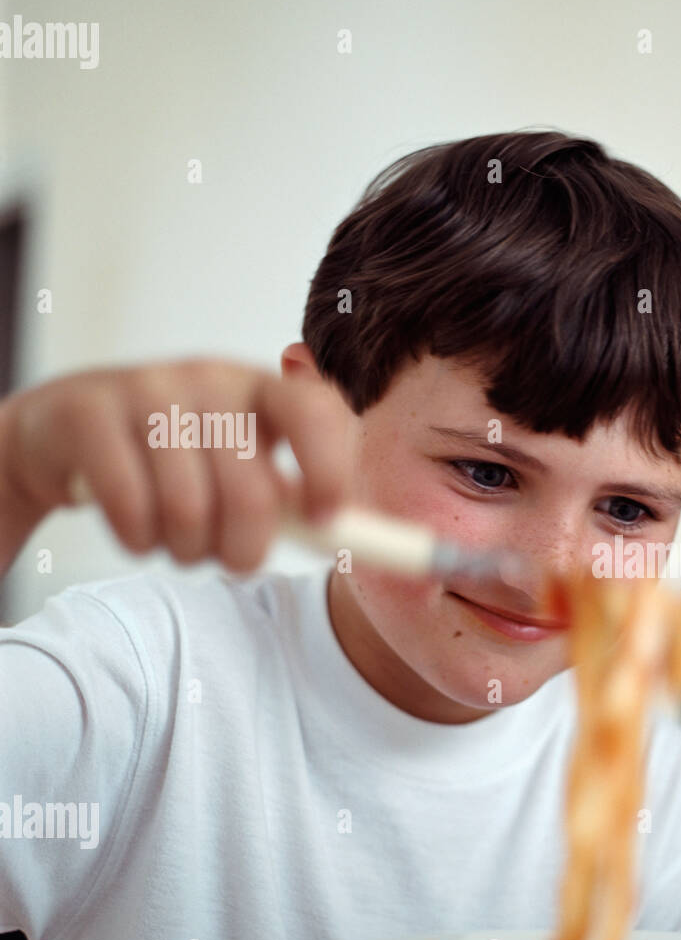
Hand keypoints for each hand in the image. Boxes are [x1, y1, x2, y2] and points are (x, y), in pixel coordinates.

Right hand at [0, 358, 355, 576]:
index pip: (316, 412)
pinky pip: (131, 508)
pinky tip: (137, 530)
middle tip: (232, 560)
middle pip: (253, 491)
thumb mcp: (242, 466)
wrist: (66, 434)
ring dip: (185, 549)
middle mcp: (209, 379)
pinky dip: (138, 540)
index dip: (332, 469)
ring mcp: (147, 389)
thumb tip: (354, 537)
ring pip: (188, 510)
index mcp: (260, 388)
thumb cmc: (175, 459)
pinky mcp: (89, 412)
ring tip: (176, 539)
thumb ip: (297, 496)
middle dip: (245, 549)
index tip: (327, 520)